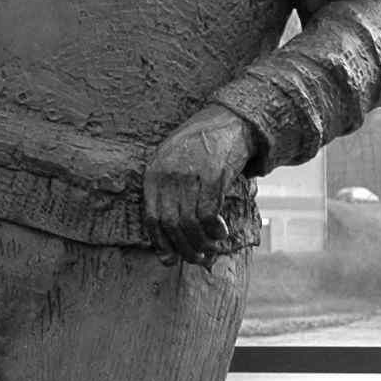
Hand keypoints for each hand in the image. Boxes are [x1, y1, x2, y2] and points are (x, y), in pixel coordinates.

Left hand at [142, 104, 259, 266]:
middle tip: (197, 259)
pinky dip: (215, 229)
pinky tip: (221, 233)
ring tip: (211, 250)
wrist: (229, 121)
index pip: (151, 218)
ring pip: (190, 222)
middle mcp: (167, 173)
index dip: (161, 243)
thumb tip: (164, 248)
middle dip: (184, 248)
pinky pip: (209, 212)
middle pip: (171, 224)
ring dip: (202, 242)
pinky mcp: (213, 173)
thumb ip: (167, 199)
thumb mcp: (172, 165)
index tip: (170, 259)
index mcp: (152, 173)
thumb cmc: (199, 149)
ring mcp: (190, 173)